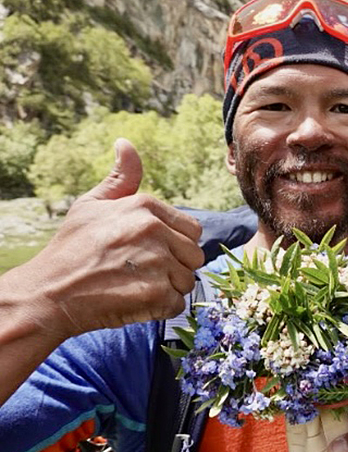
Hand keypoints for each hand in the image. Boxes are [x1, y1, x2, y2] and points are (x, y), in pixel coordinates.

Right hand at [19, 138, 203, 338]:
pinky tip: (135, 301)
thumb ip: (120, 178)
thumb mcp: (92, 204)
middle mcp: (154, 230)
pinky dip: (161, 307)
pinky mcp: (157, 293)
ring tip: (135, 285)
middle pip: (194, 255)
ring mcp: (157, 262)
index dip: (175, 244)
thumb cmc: (71, 248)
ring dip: (168, 288)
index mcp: (145, 206)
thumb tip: (126, 144)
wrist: (49, 292)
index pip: (192, 229)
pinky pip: (177, 303)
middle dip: (175, 267)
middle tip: (142, 272)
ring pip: (187, 280)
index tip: (149, 252)